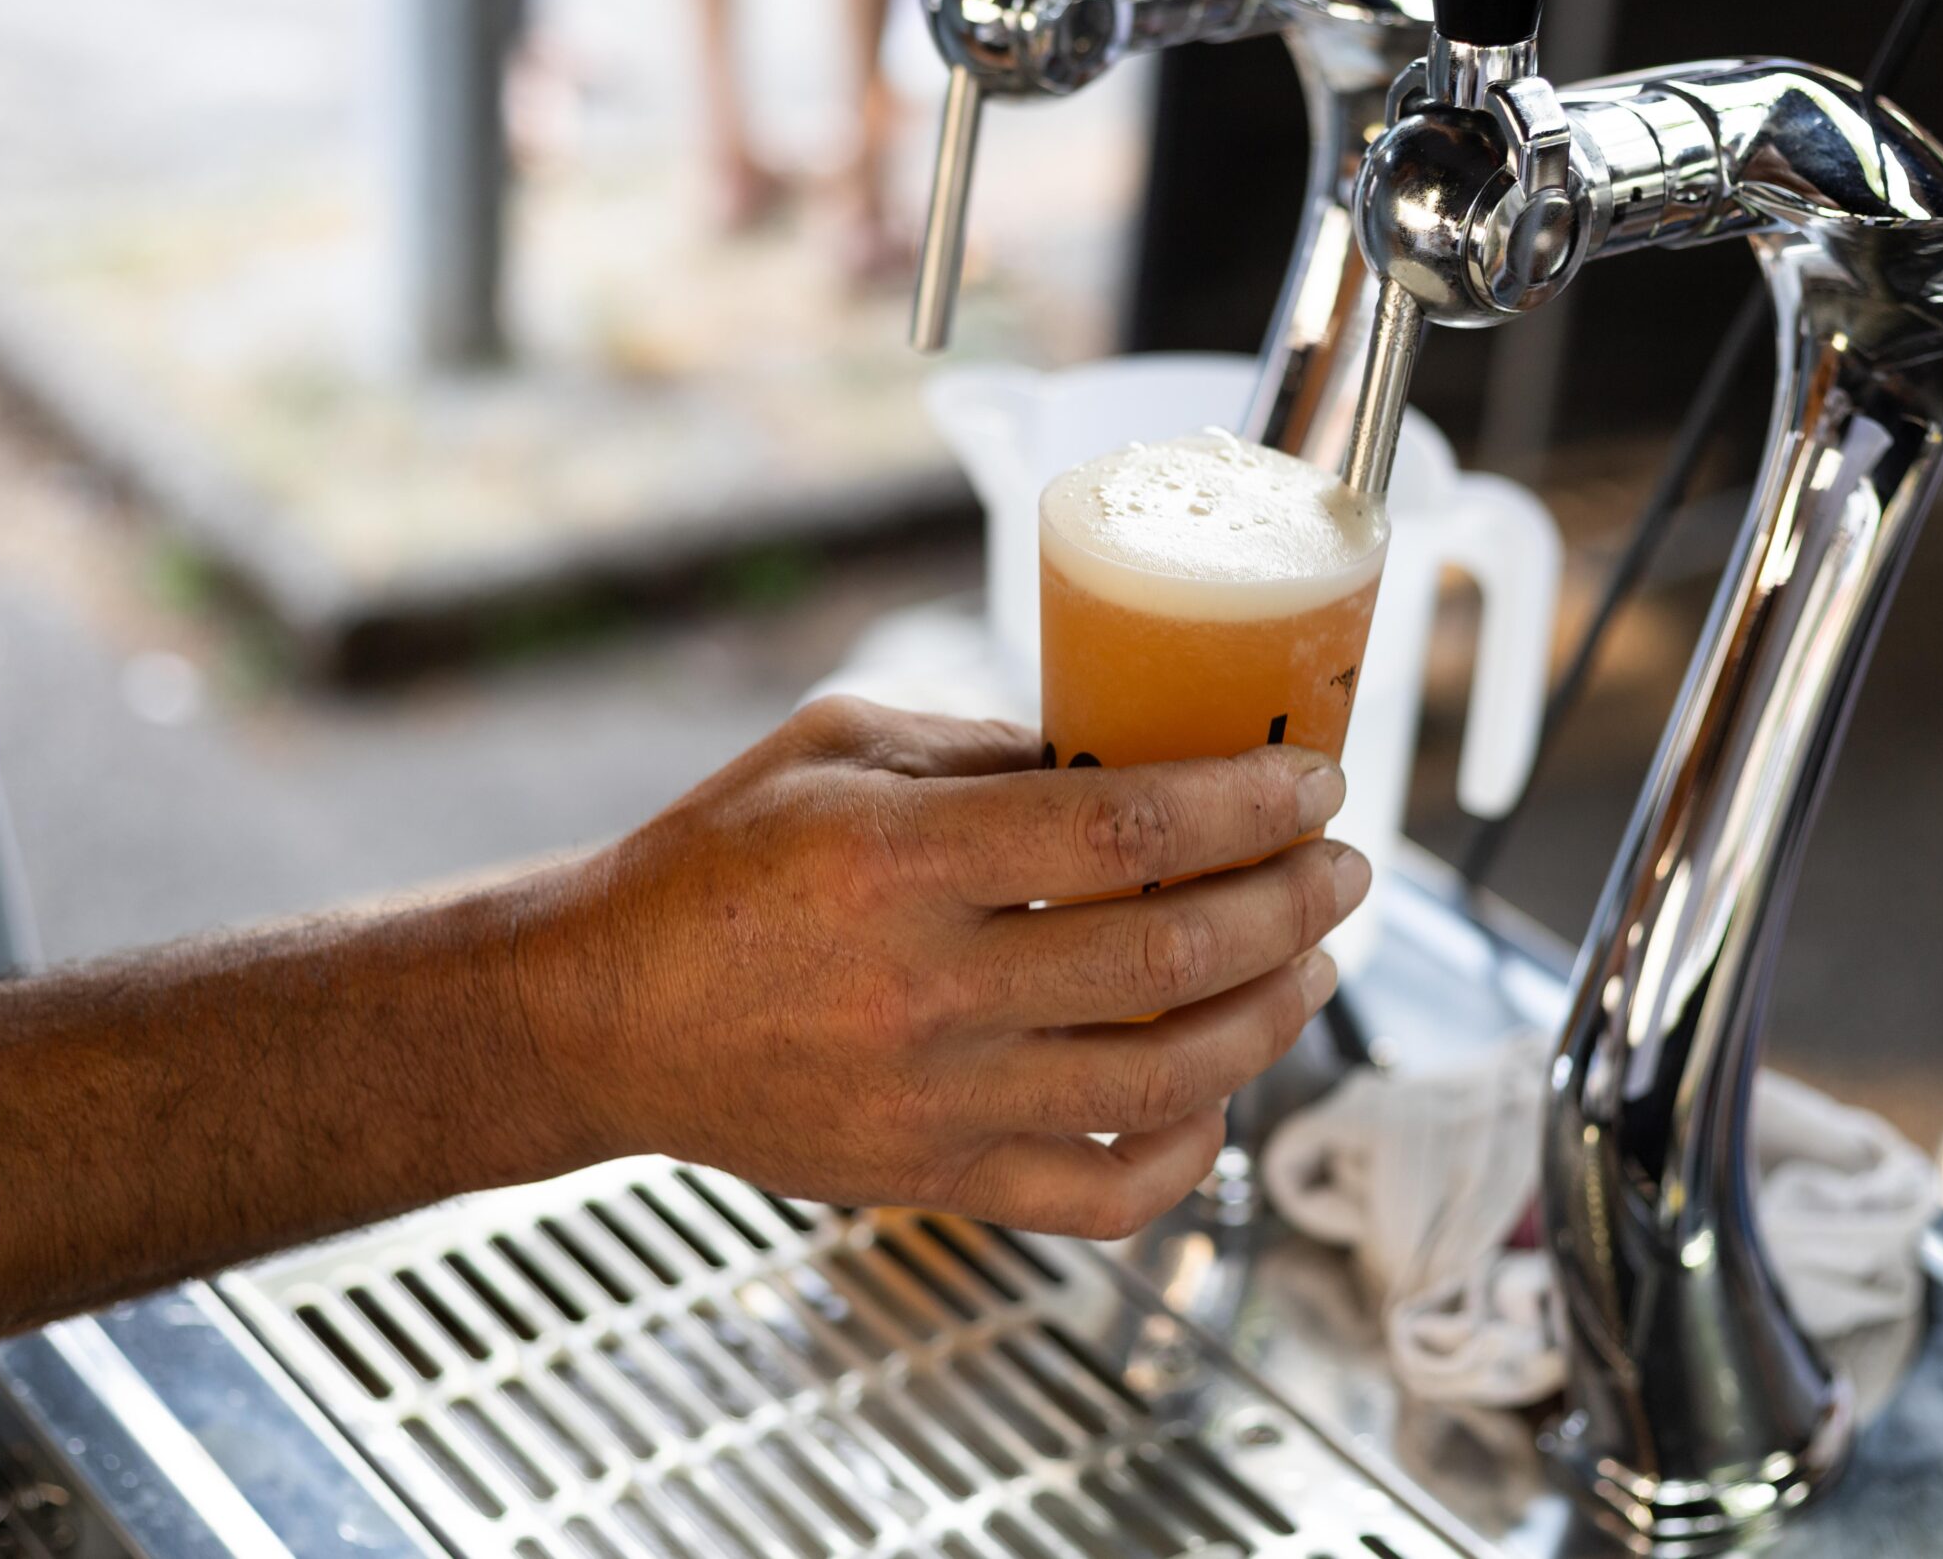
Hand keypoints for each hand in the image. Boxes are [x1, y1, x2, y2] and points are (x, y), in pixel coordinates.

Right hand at [537, 697, 1369, 1238]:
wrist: (604, 1016)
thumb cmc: (714, 868)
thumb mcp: (836, 748)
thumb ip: (987, 747)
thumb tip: (1134, 753)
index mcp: (898, 857)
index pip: (1124, 826)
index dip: (1246, 802)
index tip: (1312, 784)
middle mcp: (924, 987)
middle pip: (1169, 949)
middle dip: (1291, 902)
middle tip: (1339, 869)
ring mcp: (935, 1100)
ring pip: (1162, 1077)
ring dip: (1269, 1016)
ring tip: (1308, 964)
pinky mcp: (935, 1179)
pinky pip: (1101, 1194)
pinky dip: (1187, 1154)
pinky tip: (1217, 1094)